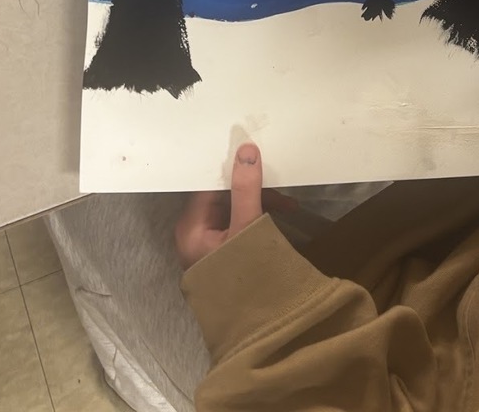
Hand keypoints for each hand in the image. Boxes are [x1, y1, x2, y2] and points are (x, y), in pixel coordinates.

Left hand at [175, 143, 295, 269]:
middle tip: (278, 181)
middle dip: (252, 186)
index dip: (230, 167)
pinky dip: (257, 215)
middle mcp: (194, 231)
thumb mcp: (246, 228)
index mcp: (190, 225)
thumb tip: (246, 150)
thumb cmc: (241, 275)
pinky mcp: (223, 250)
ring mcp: (208, 242)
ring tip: (288, 204)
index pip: (208, 184)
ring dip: (260, 201)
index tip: (252, 152)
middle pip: (221, 194)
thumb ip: (246, 189)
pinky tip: (280, 214)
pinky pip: (238, 221)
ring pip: (232, 207)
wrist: (254, 327)